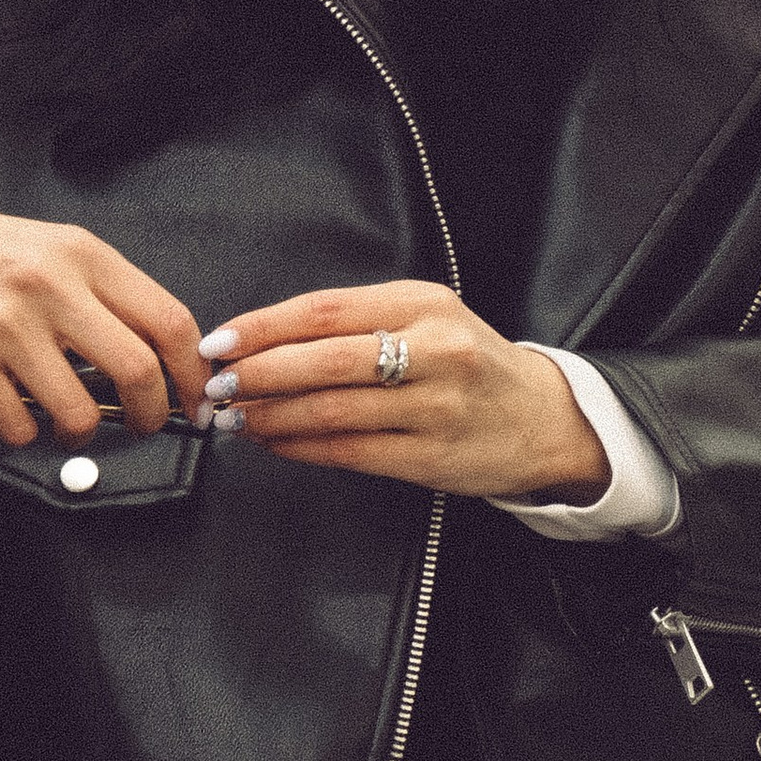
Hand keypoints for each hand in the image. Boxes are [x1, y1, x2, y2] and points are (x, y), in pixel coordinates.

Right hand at [0, 186, 206, 447]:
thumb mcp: (52, 250)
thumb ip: (103, 295)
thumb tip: (160, 357)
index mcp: (83, 254)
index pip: (169, 320)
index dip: (192, 372)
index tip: (195, 398)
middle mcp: (49, 284)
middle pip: (137, 370)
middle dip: (151, 414)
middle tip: (144, 424)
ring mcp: (6, 324)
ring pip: (79, 411)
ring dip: (82, 432)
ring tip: (70, 422)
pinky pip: (19, 425)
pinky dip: (26, 432)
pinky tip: (16, 410)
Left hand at [197, 283, 608, 501]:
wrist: (542, 419)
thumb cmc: (469, 363)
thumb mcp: (426, 318)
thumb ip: (356, 322)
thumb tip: (264, 338)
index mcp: (423, 303)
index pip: (324, 309)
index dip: (263, 326)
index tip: (220, 340)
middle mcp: (434, 350)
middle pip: (323, 360)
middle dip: (258, 374)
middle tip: (217, 384)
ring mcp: (436, 406)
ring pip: (331, 410)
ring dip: (272, 416)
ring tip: (236, 417)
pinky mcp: (433, 458)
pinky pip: (350, 452)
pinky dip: (302, 447)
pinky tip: (276, 442)